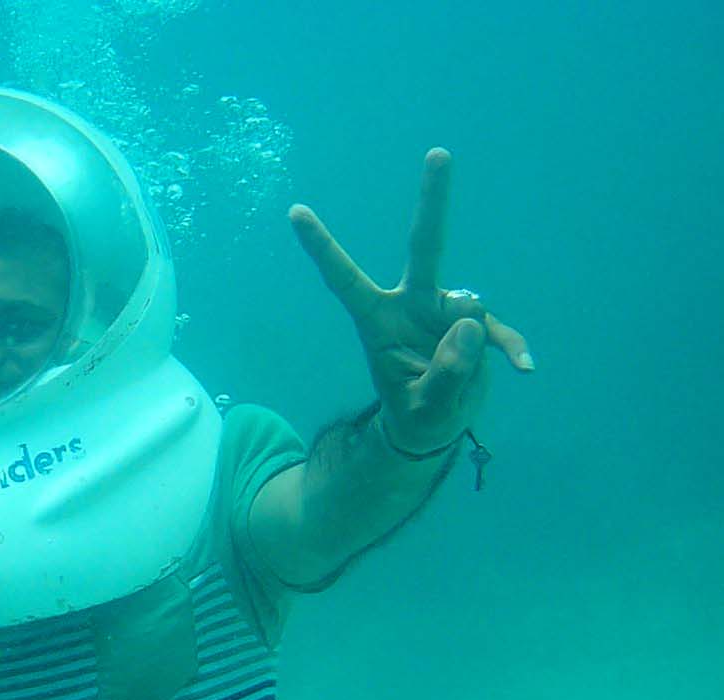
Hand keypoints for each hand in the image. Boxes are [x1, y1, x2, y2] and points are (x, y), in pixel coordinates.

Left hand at [289, 149, 532, 456]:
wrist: (432, 425)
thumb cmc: (415, 414)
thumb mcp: (423, 408)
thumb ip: (445, 374)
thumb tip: (468, 324)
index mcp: (376, 319)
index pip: (343, 278)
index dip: (321, 247)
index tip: (295, 211)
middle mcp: (412, 304)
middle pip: (426, 246)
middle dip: (434, 201)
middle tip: (440, 152)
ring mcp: (446, 311)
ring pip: (471, 305)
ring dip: (474, 345)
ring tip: (456, 382)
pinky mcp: (477, 325)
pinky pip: (498, 331)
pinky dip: (510, 348)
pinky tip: (525, 367)